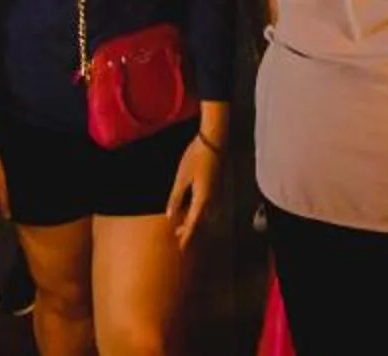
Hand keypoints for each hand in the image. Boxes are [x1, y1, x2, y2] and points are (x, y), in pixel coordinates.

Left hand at [167, 132, 222, 246]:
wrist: (214, 139)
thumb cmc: (195, 156)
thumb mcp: (181, 178)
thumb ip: (176, 198)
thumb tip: (170, 216)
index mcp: (203, 199)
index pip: (193, 223)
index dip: (186, 236)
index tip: (180, 247)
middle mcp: (212, 198)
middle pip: (201, 221)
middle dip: (189, 229)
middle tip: (177, 236)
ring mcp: (216, 192)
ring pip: (206, 213)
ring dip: (195, 220)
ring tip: (182, 223)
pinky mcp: (217, 185)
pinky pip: (208, 204)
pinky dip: (199, 210)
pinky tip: (192, 206)